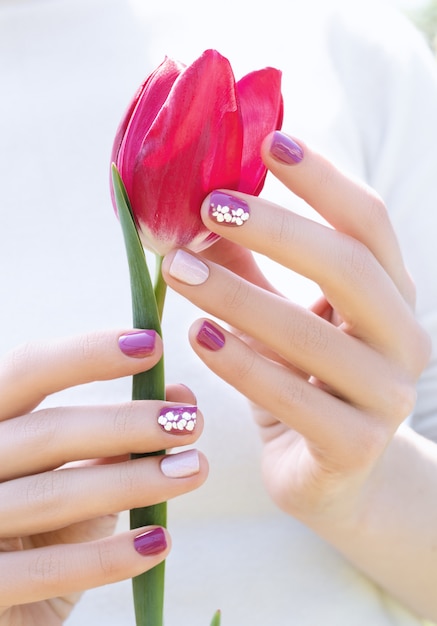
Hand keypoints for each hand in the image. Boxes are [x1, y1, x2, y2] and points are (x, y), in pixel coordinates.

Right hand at [0, 329, 206, 624]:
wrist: (0, 605)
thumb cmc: (37, 528)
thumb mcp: (69, 476)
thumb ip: (114, 441)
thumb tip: (182, 398)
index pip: (28, 371)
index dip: (88, 354)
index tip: (154, 344)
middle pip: (48, 432)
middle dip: (127, 424)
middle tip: (192, 422)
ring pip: (55, 495)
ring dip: (134, 481)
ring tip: (194, 469)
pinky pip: (49, 569)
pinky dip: (109, 555)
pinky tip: (159, 541)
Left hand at [162, 131, 435, 617]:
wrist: (336, 480)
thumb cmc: (305, 388)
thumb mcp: (281, 322)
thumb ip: (251, 270)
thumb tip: (197, 215)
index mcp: (391, 298)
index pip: (370, 224)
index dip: (323, 180)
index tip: (270, 141)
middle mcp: (402, 340)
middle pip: (349, 267)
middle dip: (278, 230)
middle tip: (210, 205)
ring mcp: (385, 397)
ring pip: (314, 335)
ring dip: (239, 295)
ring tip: (178, 269)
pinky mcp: (354, 447)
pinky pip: (294, 399)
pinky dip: (243, 363)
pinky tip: (199, 336)